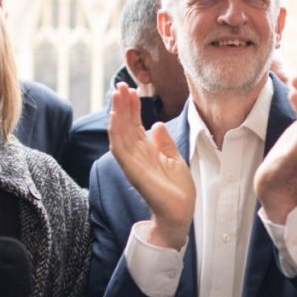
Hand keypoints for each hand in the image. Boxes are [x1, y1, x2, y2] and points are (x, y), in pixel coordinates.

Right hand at [108, 82, 194, 248]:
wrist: (180, 212)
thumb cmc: (178, 190)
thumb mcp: (174, 159)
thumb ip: (164, 142)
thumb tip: (156, 124)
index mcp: (146, 151)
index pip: (135, 125)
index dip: (132, 107)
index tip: (132, 89)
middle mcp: (136, 155)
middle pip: (125, 125)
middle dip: (122, 105)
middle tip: (120, 84)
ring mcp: (132, 162)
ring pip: (120, 133)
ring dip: (117, 113)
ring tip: (117, 94)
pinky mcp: (132, 170)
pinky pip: (120, 148)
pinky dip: (116, 132)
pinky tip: (116, 117)